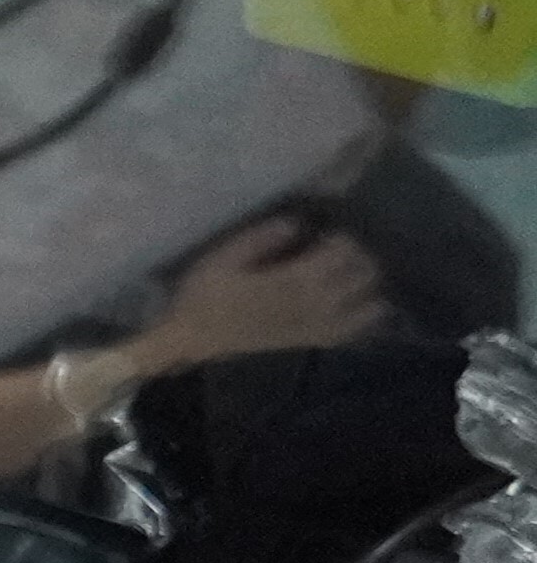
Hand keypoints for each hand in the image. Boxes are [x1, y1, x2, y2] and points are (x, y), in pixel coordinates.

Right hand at [140, 215, 384, 375]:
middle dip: (359, 255)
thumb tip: (296, 222)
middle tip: (339, 248)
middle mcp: (317, 303)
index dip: (341, 235)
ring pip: (369, 301)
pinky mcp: (315, 339)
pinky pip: (355, 328)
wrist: (194, 339)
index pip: (342, 250)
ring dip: (368, 283)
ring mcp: (319, 325)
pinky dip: (366, 314)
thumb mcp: (223, 257)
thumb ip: (262, 237)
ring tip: (351, 271)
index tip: (326, 230)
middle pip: (363, 274)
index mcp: (295, 279)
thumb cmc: (205, 296)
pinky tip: (363, 303)